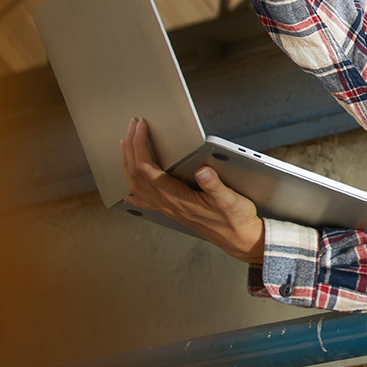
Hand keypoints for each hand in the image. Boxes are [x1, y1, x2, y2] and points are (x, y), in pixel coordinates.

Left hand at [121, 118, 264, 262]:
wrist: (239, 240)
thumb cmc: (235, 219)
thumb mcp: (230, 200)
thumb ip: (215, 186)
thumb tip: (203, 171)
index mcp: (178, 198)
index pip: (147, 169)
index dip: (140, 146)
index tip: (141, 127)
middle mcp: (169, 204)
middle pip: (136, 175)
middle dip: (131, 148)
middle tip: (132, 127)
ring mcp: (169, 208)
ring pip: (136, 186)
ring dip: (128, 163)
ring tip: (127, 145)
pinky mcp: (173, 210)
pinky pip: (145, 199)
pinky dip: (134, 190)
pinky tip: (130, 191)